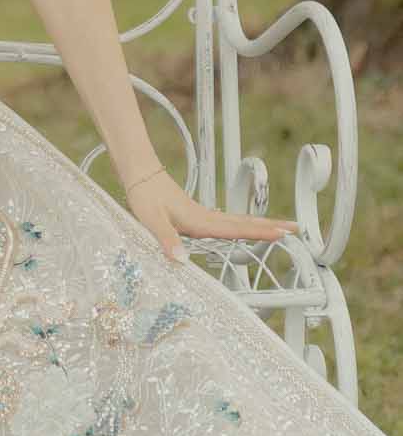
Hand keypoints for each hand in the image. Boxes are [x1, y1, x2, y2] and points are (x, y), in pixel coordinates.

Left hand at [121, 168, 296, 264]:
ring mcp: (203, 215)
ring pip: (237, 221)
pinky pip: (226, 221)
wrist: (139, 174)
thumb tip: (181, 261)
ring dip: (259, 225)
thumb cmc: (144, 196)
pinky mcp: (196, 214)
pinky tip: (241, 227)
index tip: (283, 233)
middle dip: (271, 226)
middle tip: (297, 229)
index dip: (260, 232)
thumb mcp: (151, 220)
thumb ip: (166, 240)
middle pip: (244, 223)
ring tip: (278, 228)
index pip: (236, 229)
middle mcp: (206, 218)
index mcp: (200, 221)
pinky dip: (241, 224)